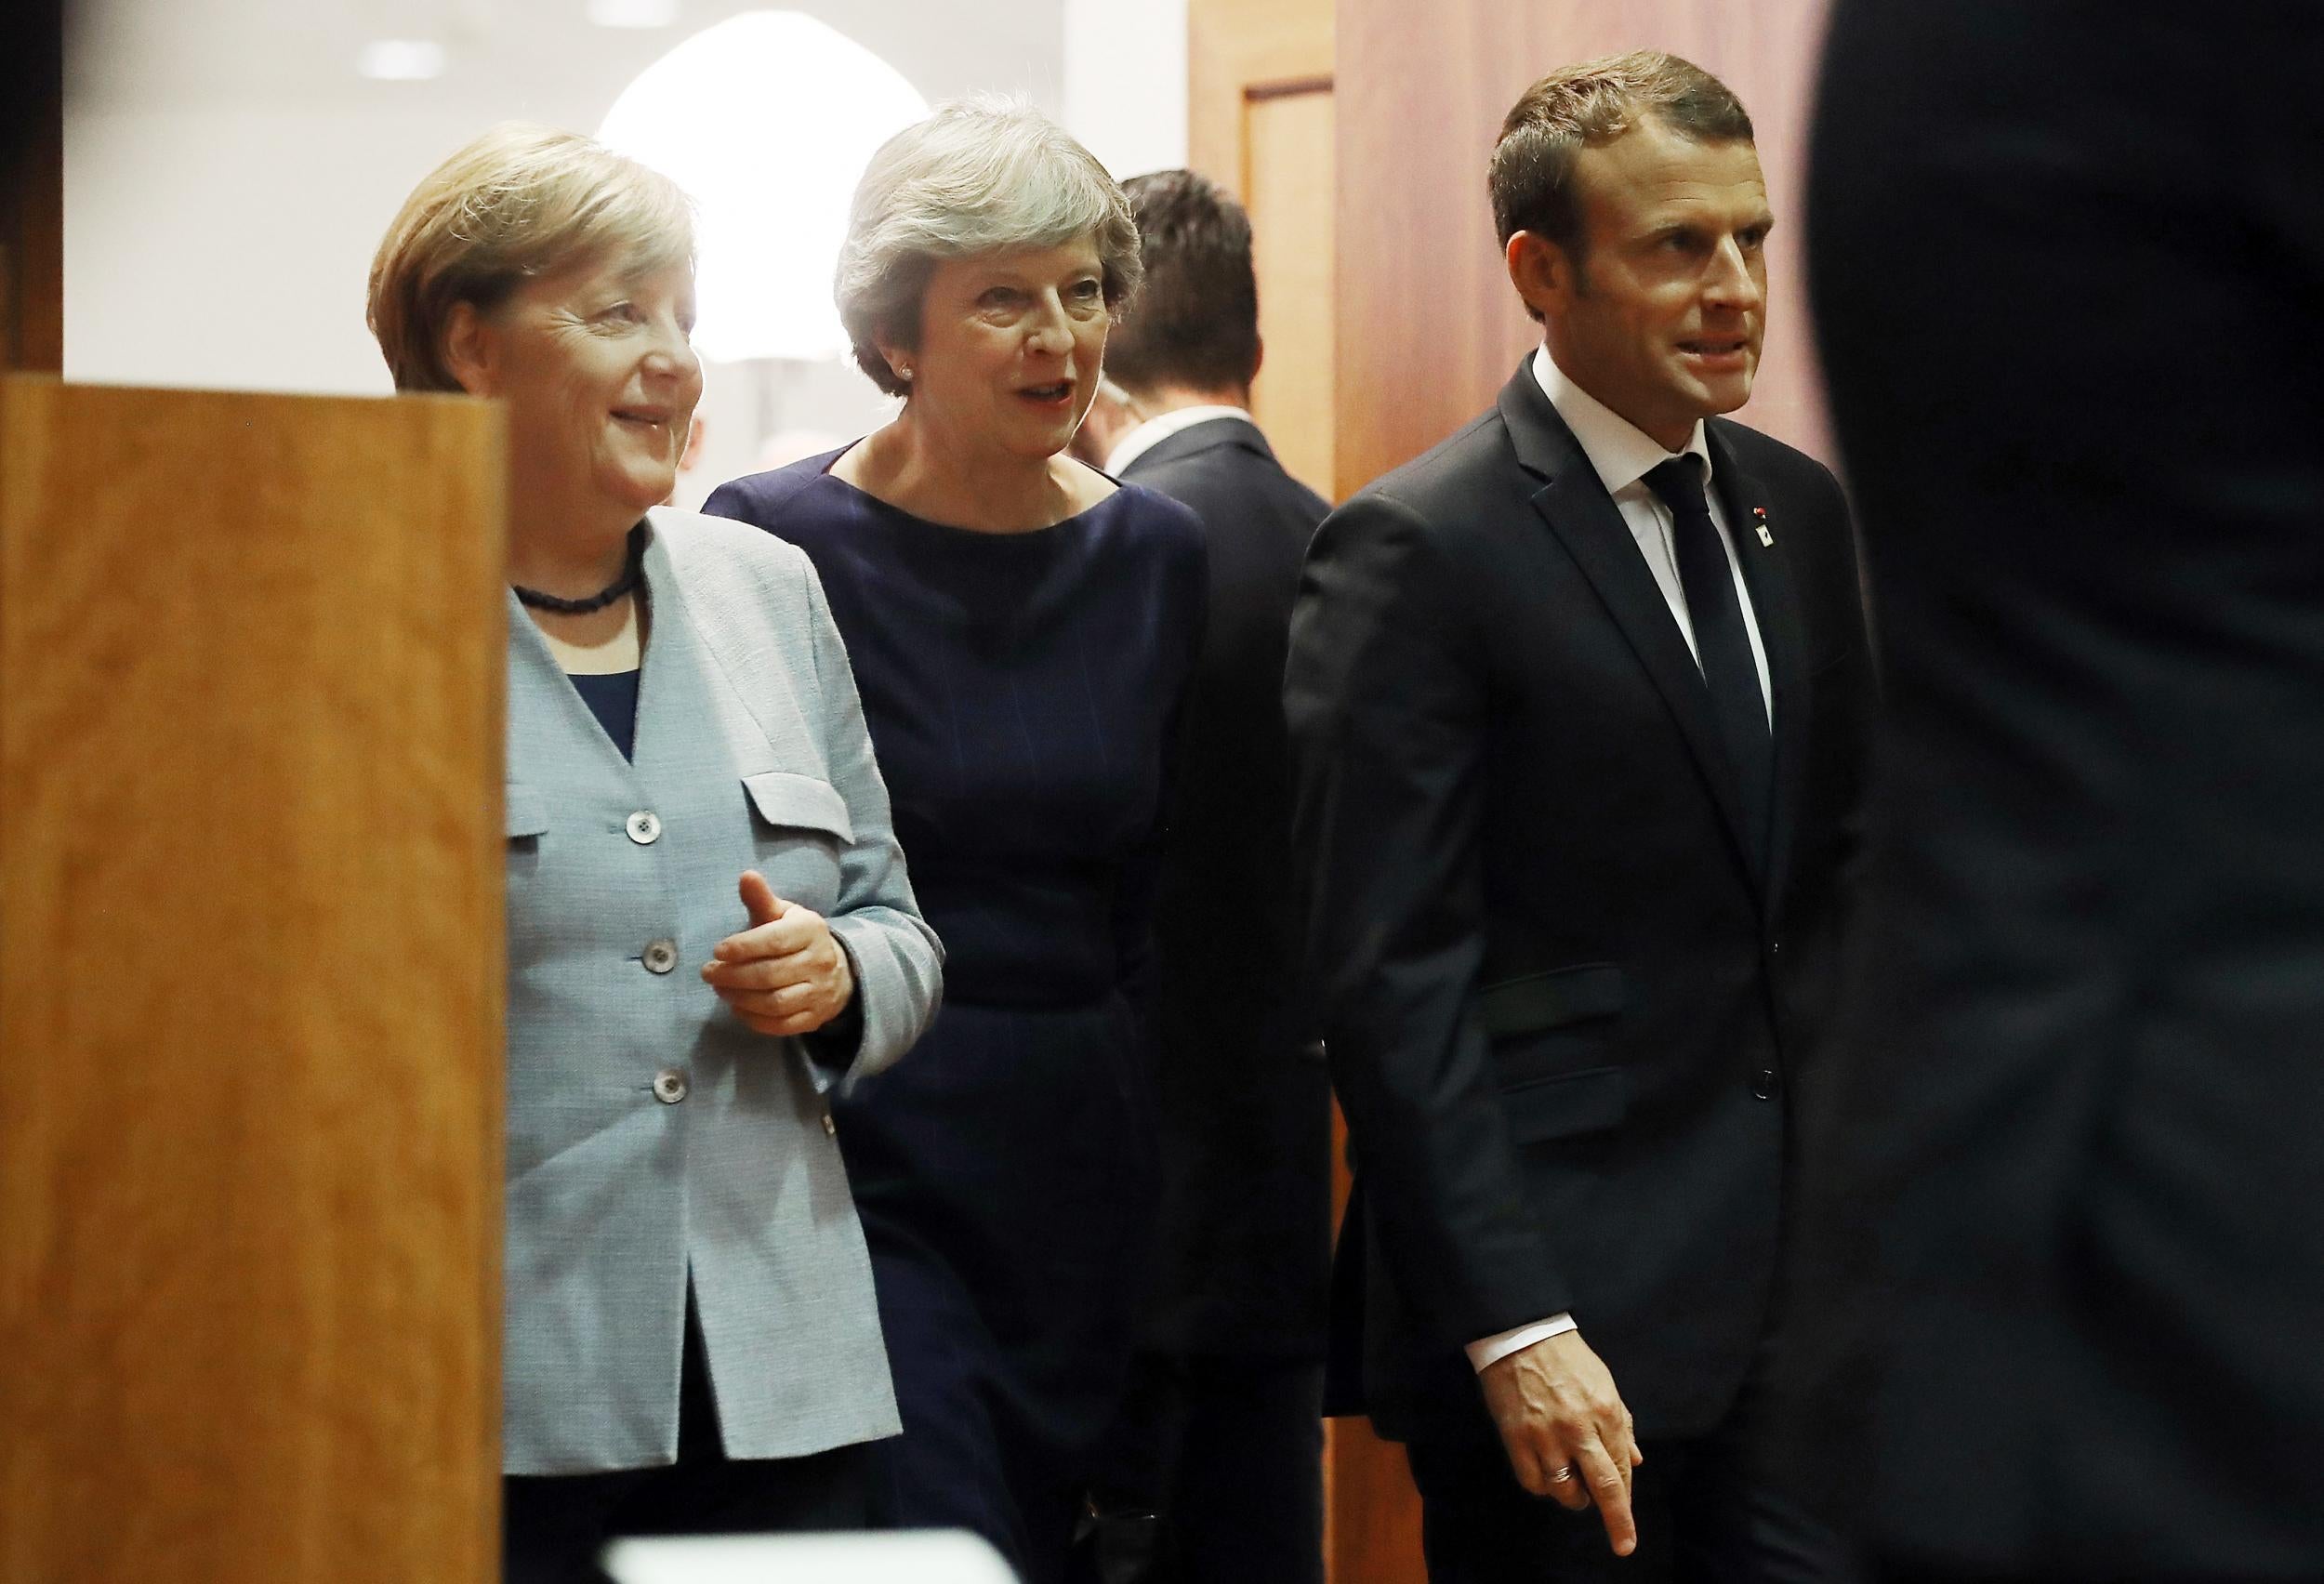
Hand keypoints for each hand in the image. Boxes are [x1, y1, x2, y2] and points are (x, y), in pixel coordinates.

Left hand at [700, 870, 854, 1036]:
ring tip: (719, 988)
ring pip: (774, 1003)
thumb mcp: (784, 914)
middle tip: (708, 973)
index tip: (717, 951)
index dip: (743, 947)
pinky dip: (754, 1019)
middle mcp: (819, 962)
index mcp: (810, 931)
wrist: (839, 970)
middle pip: (770, 975)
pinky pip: (781, 1025)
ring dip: (740, 998)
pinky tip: (737, 1007)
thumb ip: (761, 899)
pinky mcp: (814, 1018)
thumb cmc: (798, 938)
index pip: (775, 940)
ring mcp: (818, 993)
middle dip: (733, 975)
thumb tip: (746, 875)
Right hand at [1477, 1329, 1643, 1556]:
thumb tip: (1635, 1461)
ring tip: (1575, 1491)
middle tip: (1623, 1544)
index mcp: (1605, 1412)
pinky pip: (1533, 1482)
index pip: (1621, 1467)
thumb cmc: (1568, 1358)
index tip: (1628, 1524)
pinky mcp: (1516, 1438)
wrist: (1521, 1335)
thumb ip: (1621, 1423)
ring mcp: (1545, 1435)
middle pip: (1603, 1486)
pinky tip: (1547, 1477)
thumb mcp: (1605, 1383)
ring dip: (1574, 1499)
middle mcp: (1579, 1428)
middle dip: (1616, 1520)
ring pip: (1565, 1490)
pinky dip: (1543, 1487)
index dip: (1626, 1499)